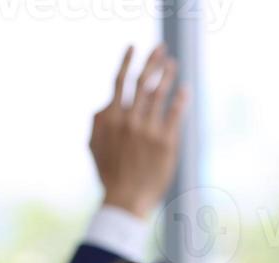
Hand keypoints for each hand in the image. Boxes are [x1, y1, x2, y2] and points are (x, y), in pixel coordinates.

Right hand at [90, 45, 189, 219]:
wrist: (126, 199)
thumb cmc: (109, 173)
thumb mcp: (94, 145)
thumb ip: (98, 121)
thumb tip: (106, 103)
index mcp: (111, 118)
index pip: (120, 81)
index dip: (127, 61)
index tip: (133, 47)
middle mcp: (130, 120)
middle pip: (142, 82)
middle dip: (152, 62)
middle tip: (161, 49)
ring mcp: (148, 130)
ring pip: (159, 94)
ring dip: (167, 76)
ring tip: (173, 64)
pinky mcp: (165, 142)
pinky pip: (175, 113)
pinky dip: (180, 99)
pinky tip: (184, 90)